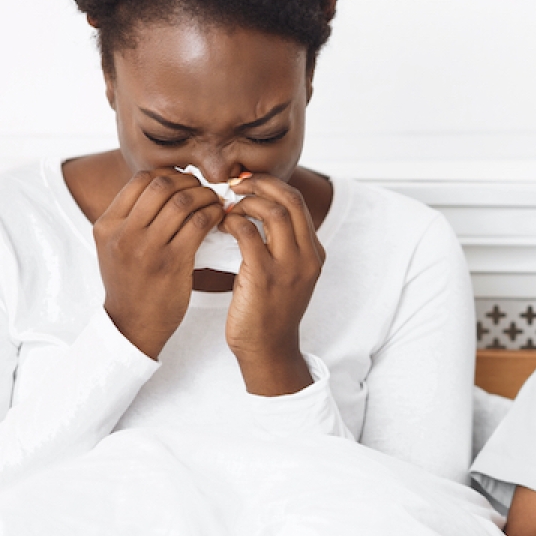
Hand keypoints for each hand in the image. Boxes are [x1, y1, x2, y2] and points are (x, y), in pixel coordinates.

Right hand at [95, 169, 223, 359]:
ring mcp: (147, 248)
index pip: (140, 180)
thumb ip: (131, 218)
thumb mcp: (115, 247)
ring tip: (214, 203)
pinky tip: (218, 219)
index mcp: (107, 225)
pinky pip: (198, 224)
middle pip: (162, 185)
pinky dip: (213, 215)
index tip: (184, 184)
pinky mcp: (172, 263)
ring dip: (205, 197)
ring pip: (183, 202)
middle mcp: (123, 233)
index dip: (168, 175)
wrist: (132, 325)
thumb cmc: (130, 285)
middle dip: (189, 182)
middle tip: (203, 190)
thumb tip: (164, 186)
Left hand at [222, 172, 325, 395]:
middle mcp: (308, 256)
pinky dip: (231, 222)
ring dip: (245, 202)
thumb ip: (281, 247)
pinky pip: (247, 234)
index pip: (297, 202)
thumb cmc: (269, 312)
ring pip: (273, 212)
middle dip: (260, 184)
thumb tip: (253, 212)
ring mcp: (289, 267)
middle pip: (290, 200)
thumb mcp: (287, 276)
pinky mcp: (264, 277)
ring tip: (226, 206)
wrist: (268, 351)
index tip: (247, 185)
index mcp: (315, 253)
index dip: (270, 185)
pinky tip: (220, 225)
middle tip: (234, 185)